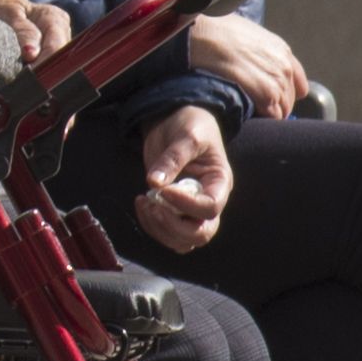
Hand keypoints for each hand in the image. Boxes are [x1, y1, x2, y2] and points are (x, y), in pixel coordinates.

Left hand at [130, 104, 234, 252]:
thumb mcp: (186, 135)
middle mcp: (209, 201)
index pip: (210, 208)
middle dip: (173, 226)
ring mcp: (190, 209)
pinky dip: (151, 225)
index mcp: (220, 183)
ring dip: (159, 228)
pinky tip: (142, 202)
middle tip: (153, 205)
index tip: (163, 190)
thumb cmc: (190, 124)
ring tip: (144, 202)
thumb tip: (153, 182)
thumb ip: (173, 158)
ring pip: (183, 241)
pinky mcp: (173, 210)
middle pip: (201, 234)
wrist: (176, 119)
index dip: (186, 205)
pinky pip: (166, 233)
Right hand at [186, 10, 310, 116]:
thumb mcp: (247, 35)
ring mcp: (278, 80)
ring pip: (282, 111)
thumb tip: (252, 65)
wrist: (204, 35)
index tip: (270, 98)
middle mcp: (285, 66)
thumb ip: (258, 53)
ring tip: (247, 111)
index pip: (298, 84)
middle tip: (253, 106)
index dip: (284, 93)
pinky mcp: (266, 94)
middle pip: (289, 100)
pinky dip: (262, 119)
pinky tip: (247, 114)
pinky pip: (272, 116)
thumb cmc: (216, 32)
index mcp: (282, 51)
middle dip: (274, 105)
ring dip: (266, 113)